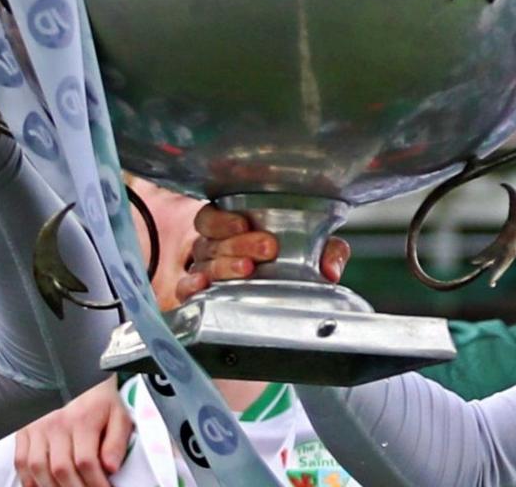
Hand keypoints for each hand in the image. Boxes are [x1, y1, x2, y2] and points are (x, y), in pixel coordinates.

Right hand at [14, 379, 133, 486]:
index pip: (86, 462)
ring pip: (38, 468)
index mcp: (82, 419)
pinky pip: (20, 462)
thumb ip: (116, 443)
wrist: (77, 377)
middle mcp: (56, 423)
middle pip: (61, 469)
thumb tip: (110, 468)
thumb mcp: (118, 416)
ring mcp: (37, 427)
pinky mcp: (24, 431)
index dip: (96, 484)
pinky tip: (43, 486)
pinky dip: (30, 480)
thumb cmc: (99, 401)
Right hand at [175, 204, 349, 303]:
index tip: (244, 223)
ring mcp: (204, 272)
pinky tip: (202, 286)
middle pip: (211, 240)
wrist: (277, 298)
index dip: (224, 219)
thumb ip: (327, 251)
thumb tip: (331, 271)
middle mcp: (213, 247)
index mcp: (231, 227)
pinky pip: (185, 290)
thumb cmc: (288, 262)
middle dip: (238, 243)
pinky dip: (191, 287)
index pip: (212, 216)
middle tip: (267, 248)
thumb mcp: (312, 250)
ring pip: (203, 263)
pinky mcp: (200, 297)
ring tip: (248, 269)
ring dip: (224, 266)